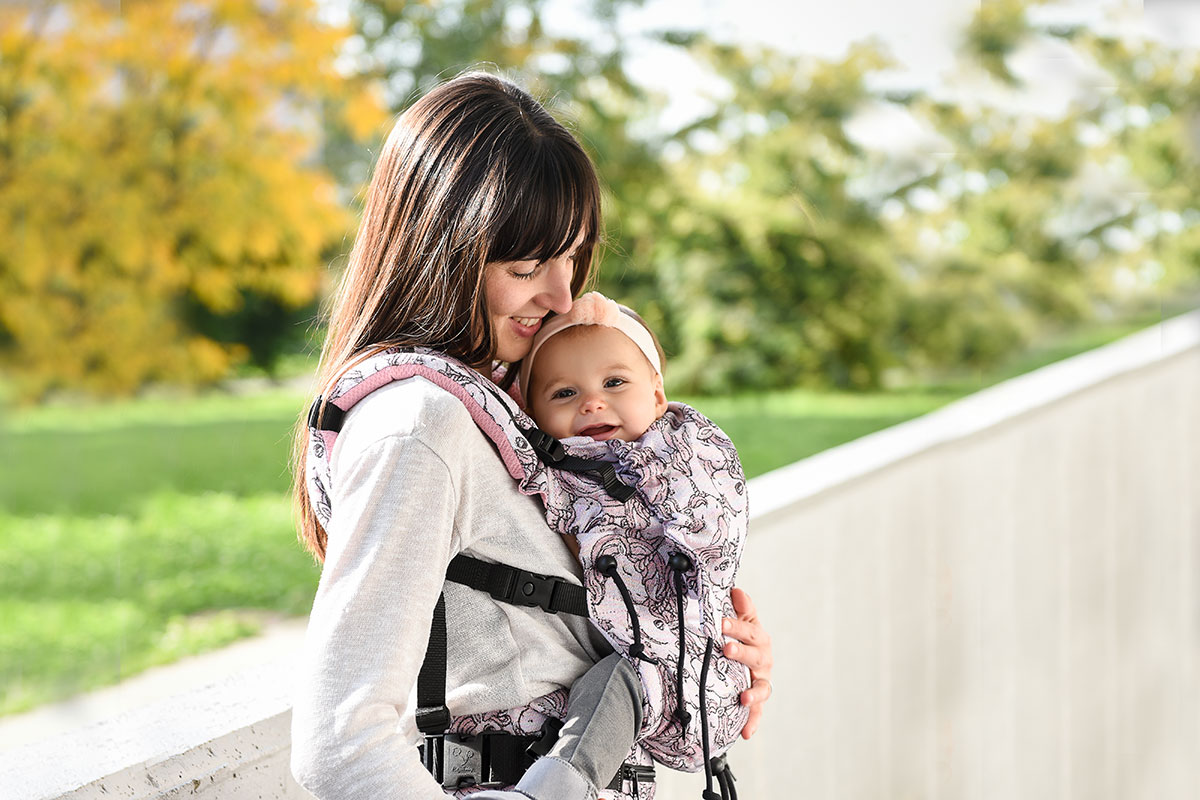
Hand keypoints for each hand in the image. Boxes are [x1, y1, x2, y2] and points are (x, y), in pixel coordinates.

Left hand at [721, 587, 772, 738]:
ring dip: (754, 692)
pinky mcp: (757, 699)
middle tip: (726, 649)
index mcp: (758, 636)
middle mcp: (763, 658)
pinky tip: (746, 732)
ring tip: (743, 697)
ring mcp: (761, 679)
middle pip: (756, 656)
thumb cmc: (737, 634)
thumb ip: (740, 606)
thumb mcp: (739, 617)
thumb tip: (736, 591)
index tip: (720, 623)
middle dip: (742, 653)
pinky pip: (758, 712)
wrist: (739, 653)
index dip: (736, 626)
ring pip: (762, 686)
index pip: (749, 629)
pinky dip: (753, 722)